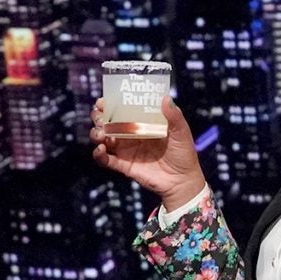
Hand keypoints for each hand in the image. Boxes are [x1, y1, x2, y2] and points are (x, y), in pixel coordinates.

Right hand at [91, 95, 206, 211]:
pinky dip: (99, 154)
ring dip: (96, 134)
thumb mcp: (181, 132)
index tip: (104, 100)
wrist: (183, 181)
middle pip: (107, 122)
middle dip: (99, 117)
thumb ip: (174, 116)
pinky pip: (106, 160)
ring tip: (101, 134)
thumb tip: (165, 98)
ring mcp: (125, 150)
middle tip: (100, 117)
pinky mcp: (124, 165)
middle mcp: (131, 135)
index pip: (122, 109)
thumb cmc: (184, 154)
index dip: (110, 104)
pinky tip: (101, 150)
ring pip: (103, 139)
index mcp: (142, 123)